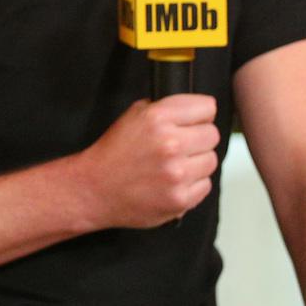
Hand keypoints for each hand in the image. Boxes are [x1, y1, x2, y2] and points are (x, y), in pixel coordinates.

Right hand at [80, 94, 219, 228]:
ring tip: (173, 166)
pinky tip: (171, 183)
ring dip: (196, 163)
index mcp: (157, 118)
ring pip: (211, 160)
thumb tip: (196, 110)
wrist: (93, 189)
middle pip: (212, 134)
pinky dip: (191, 185)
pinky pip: (205, 185)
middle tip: (177, 148)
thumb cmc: (113, 154)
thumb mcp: (132, 116)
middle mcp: (170, 144)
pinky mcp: (181, 198)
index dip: (198, 115)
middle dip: (197, 139)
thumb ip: (165, 108)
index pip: (207, 107)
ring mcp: (177, 173)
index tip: (190, 122)